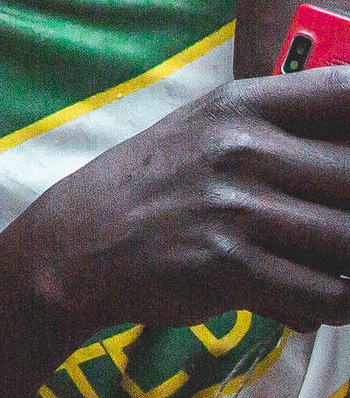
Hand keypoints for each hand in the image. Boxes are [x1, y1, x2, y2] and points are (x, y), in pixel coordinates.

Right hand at [0, 64, 349, 334]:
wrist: (74, 245)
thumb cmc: (157, 187)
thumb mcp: (208, 132)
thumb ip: (287, 130)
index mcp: (240, 105)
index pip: (347, 93)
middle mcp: (239, 148)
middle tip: (337, 228)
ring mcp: (234, 208)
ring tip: (334, 264)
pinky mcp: (230, 267)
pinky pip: (331, 296)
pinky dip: (338, 304)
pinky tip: (317, 297)